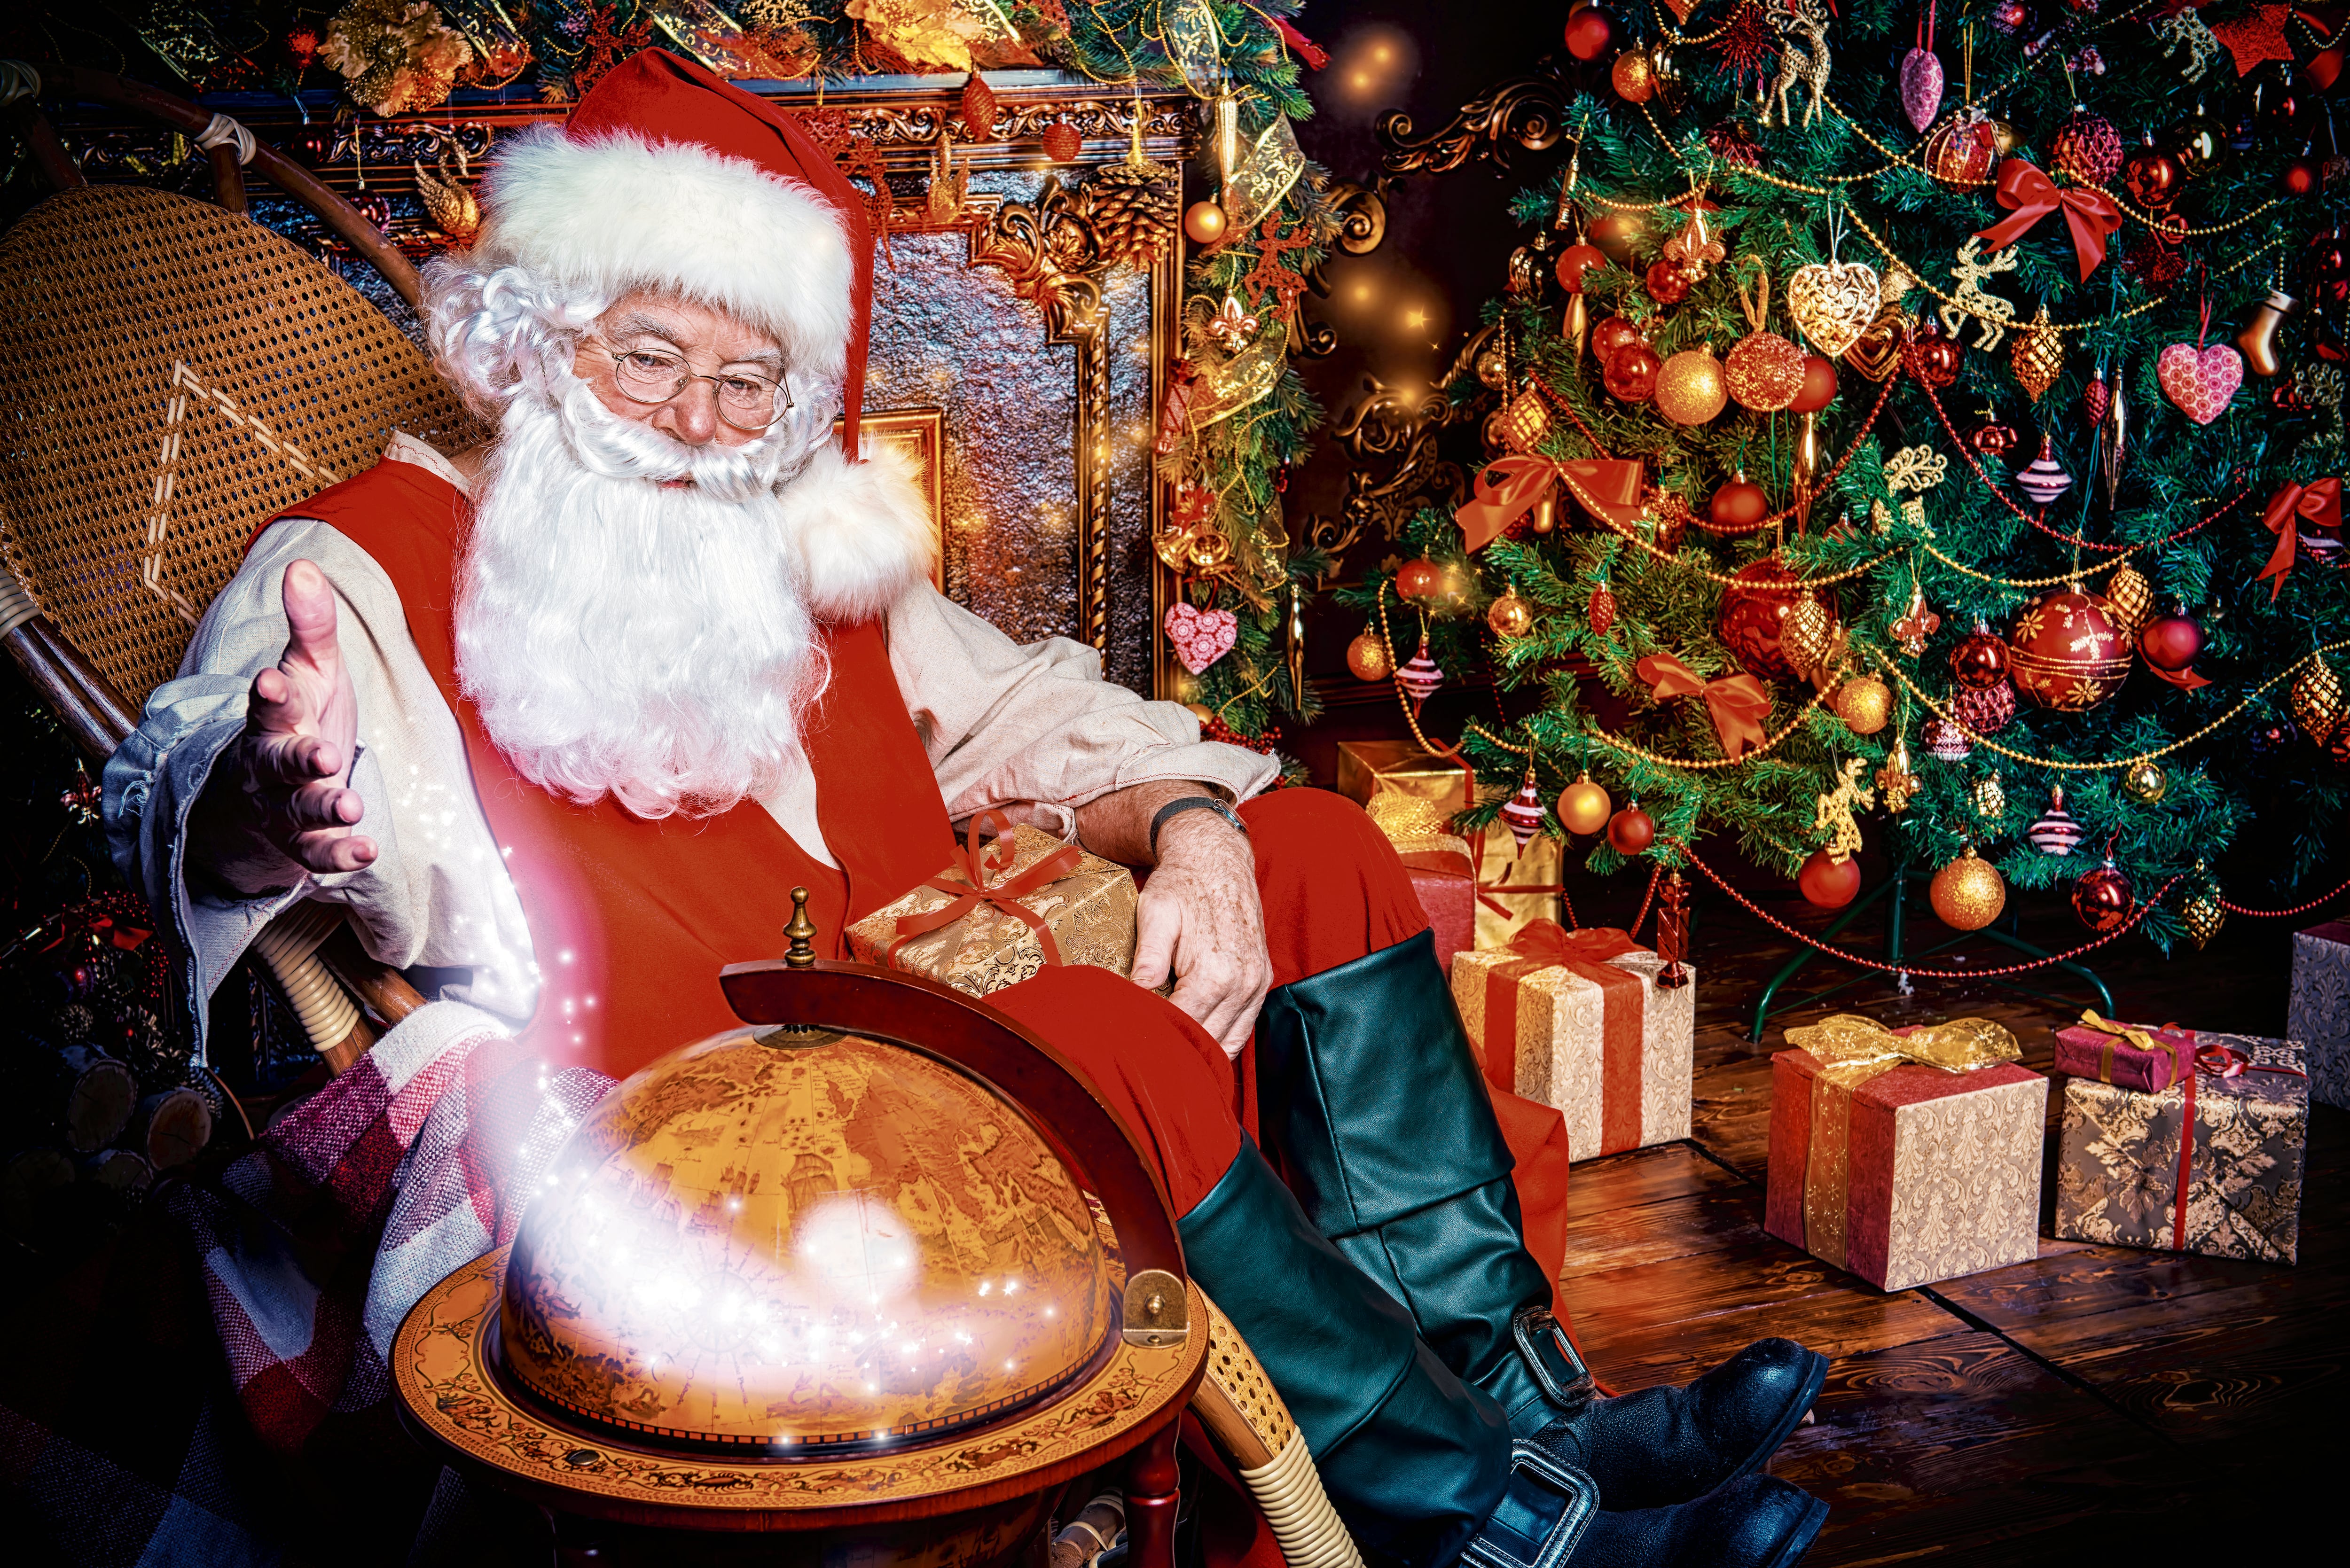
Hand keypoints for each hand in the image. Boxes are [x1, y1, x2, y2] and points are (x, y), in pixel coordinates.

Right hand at [190, 559, 376, 892]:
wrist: (271, 783)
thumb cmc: (300, 714)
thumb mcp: (311, 667)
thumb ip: (311, 624)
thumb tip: (303, 567)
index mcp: (274, 715)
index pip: (266, 702)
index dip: (269, 692)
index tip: (271, 680)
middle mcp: (271, 762)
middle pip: (277, 760)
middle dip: (298, 758)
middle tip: (323, 755)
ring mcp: (283, 805)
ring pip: (296, 810)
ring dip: (322, 809)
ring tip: (350, 807)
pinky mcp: (302, 841)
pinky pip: (316, 852)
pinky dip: (339, 854)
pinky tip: (366, 852)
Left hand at [1131, 811, 1269, 1058]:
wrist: (1217, 859)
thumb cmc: (1182, 885)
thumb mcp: (1156, 915)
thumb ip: (1148, 959)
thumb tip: (1134, 998)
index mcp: (1213, 974)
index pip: (1182, 1029)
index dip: (1156, 1043)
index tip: (1133, 1050)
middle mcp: (1241, 985)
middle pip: (1206, 1042)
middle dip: (1176, 1053)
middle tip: (1146, 1059)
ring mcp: (1256, 985)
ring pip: (1229, 1043)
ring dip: (1201, 1053)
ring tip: (1170, 1060)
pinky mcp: (1262, 982)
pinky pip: (1245, 1028)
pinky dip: (1223, 1041)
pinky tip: (1200, 1046)